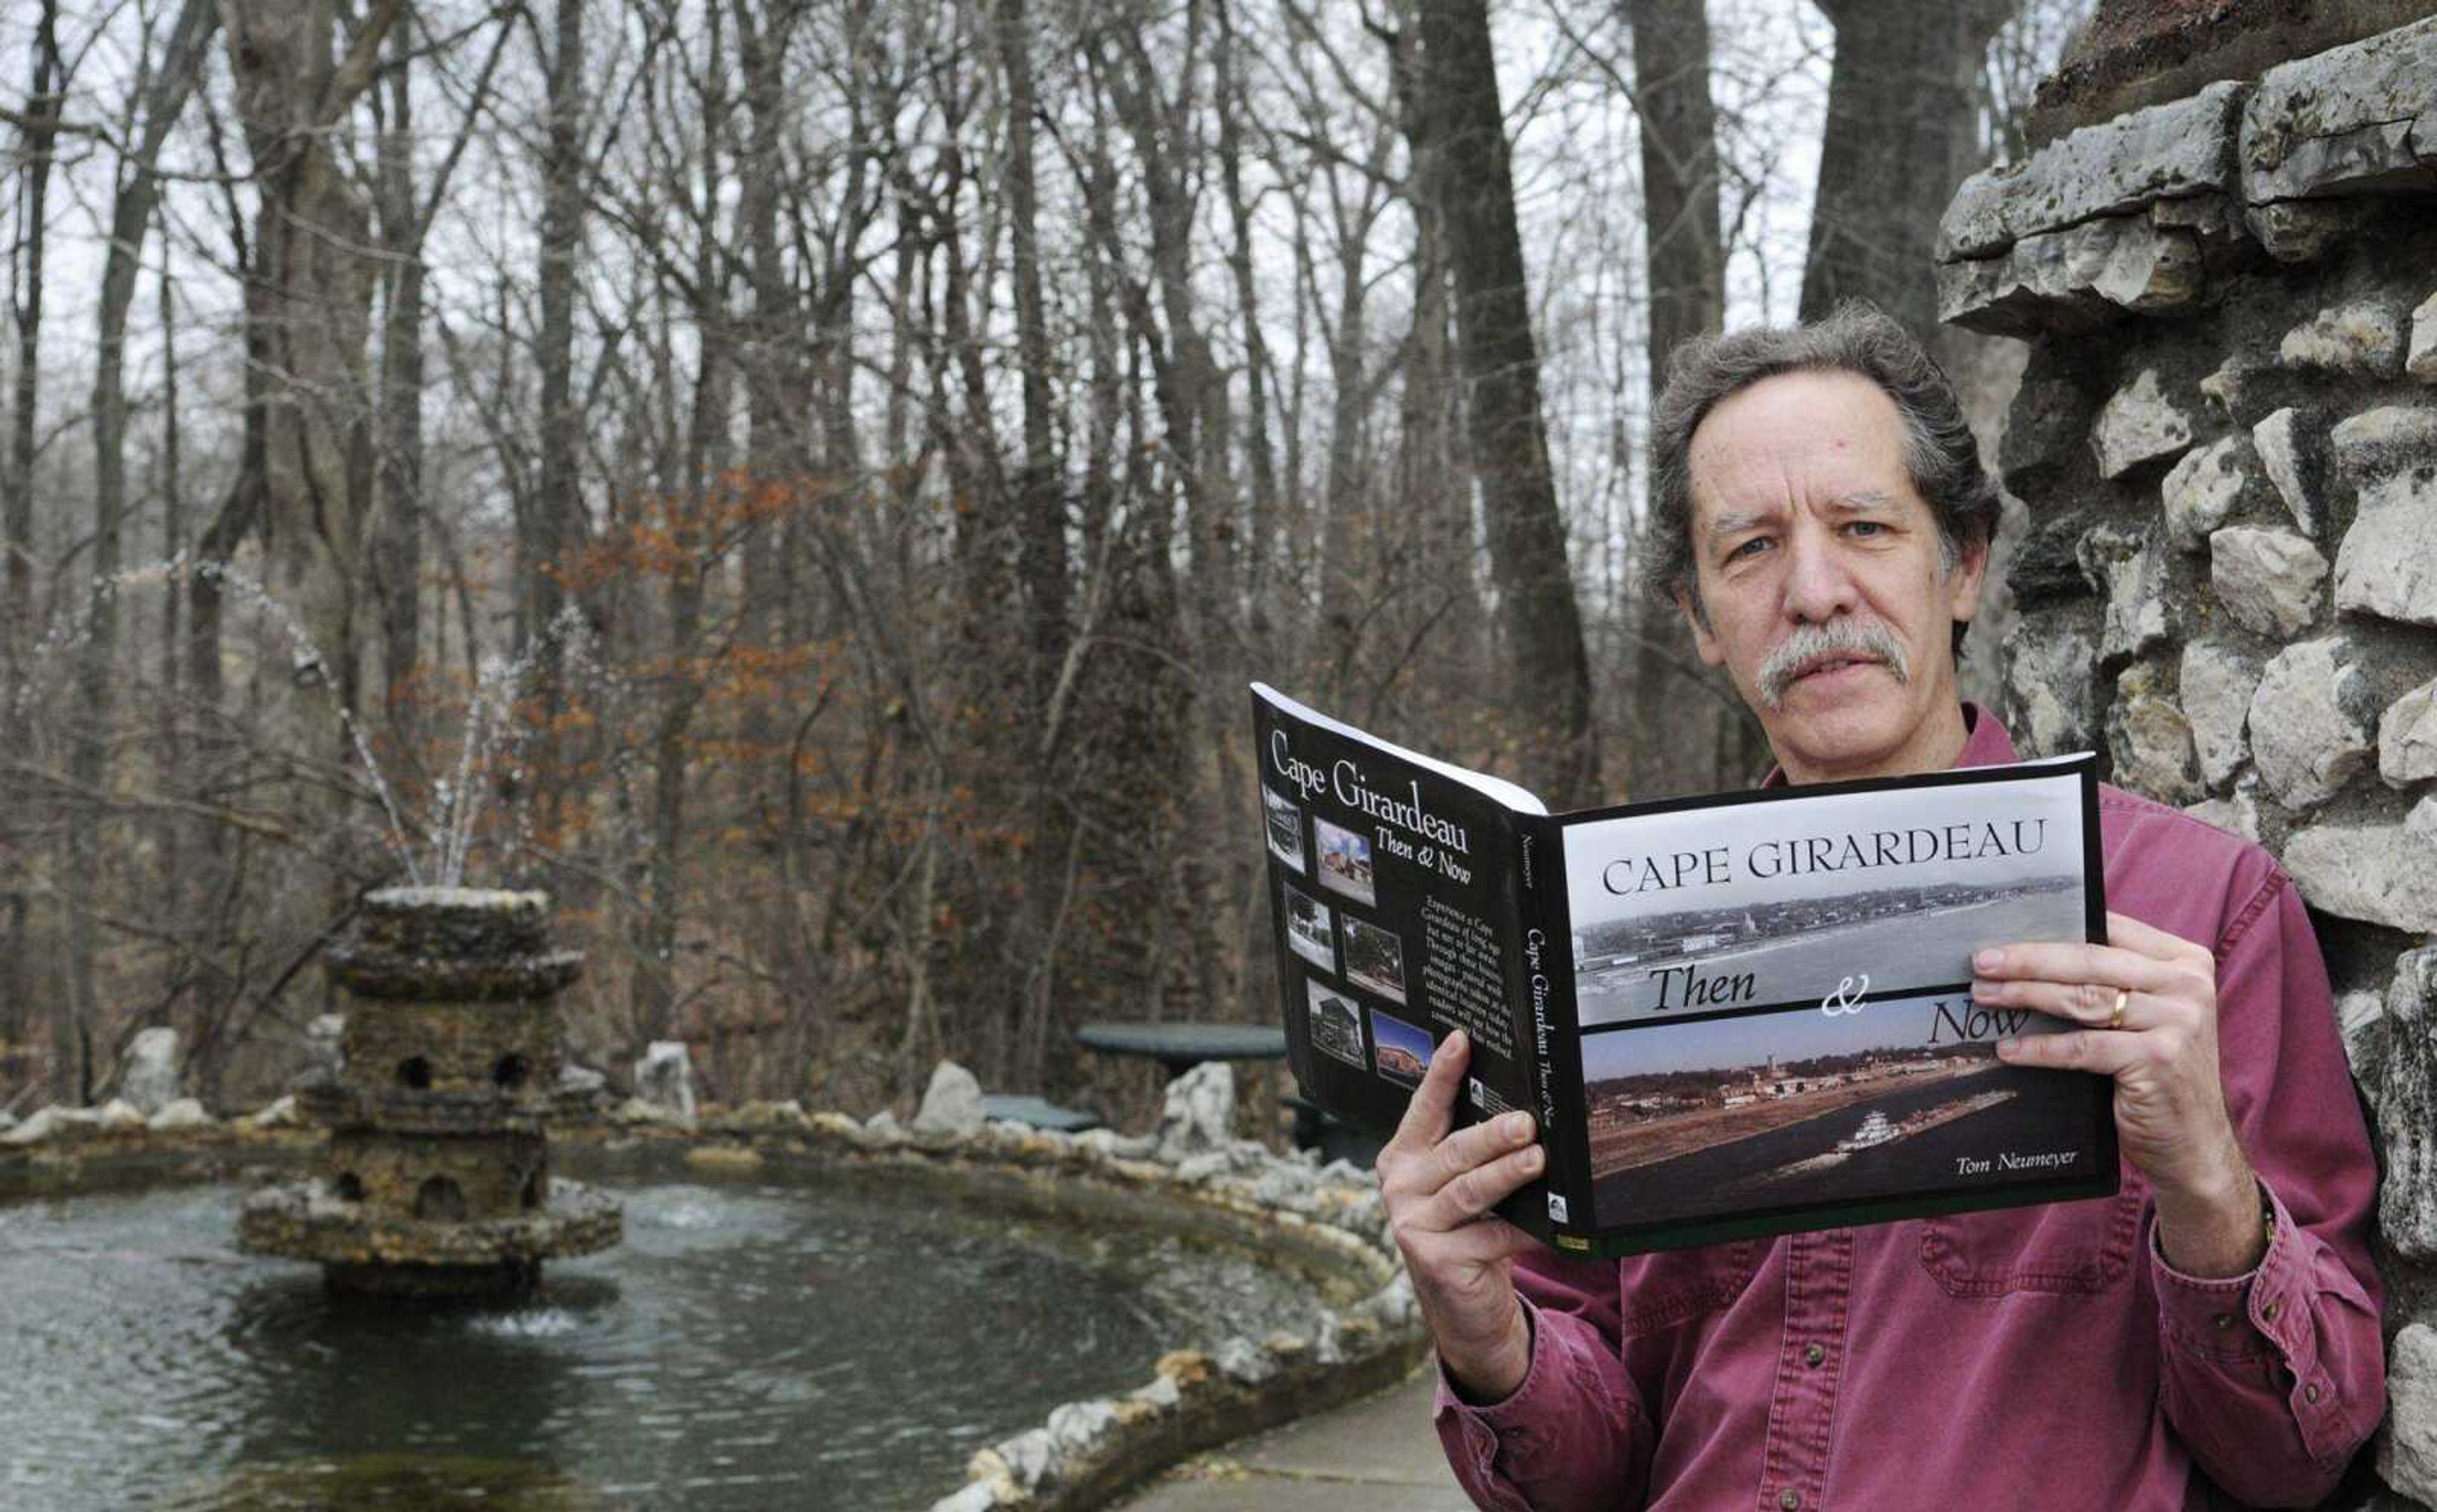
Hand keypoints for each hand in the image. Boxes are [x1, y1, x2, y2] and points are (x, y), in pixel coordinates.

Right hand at [1376, 1029, 1546, 1399]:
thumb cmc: (1470, 1230)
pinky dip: (1525, 1229)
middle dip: (1492, 1134)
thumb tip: (1524, 1111)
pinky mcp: (1435, 1260)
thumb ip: (1474, 1152)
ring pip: (1469, 1190)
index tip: (1462, 1039)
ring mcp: (1413, 1225)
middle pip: (1453, 1152)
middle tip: (1527, 1122)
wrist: (1462, 1306)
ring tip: (1537, 1159)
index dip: (1443, 1074)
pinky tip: (1550, 1225)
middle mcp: (1400, 1186)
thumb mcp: (1463, 1184)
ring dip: (1507, 1174)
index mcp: (1403, 1157)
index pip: (1424, 1108)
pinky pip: (1490, 1236)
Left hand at [1979, 910, 2263, 1275]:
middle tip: (1982, 961)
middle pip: (2089, 961)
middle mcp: (2187, 985)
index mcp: (2184, 962)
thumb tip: (2034, 953)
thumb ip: (2112, 980)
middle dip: (2029, 959)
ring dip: (2025, 996)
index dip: (2055, 926)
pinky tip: (2009, 1047)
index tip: (2006, 927)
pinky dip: (2040, 1047)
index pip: (2110, 929)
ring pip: (2083, 999)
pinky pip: (2083, 1047)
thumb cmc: (2157, 1070)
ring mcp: (2177, 1022)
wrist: (2194, 1142)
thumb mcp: (2147, 1014)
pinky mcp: (2158, 1060)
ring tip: (1985, 995)